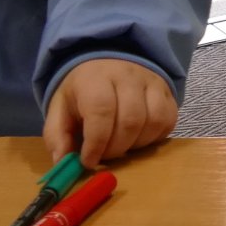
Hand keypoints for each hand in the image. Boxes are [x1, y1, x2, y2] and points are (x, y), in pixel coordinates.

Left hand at [44, 59, 178, 167]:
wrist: (108, 61)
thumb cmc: (82, 91)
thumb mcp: (60, 109)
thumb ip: (57, 136)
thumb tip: (62, 164)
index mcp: (95, 79)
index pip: (102, 111)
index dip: (96, 142)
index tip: (88, 161)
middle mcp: (128, 76)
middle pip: (130, 120)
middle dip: (116, 149)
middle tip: (104, 155)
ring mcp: (152, 82)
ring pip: (153, 121)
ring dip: (136, 144)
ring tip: (121, 146)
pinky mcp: (167, 92)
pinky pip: (168, 121)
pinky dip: (154, 138)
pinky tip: (138, 139)